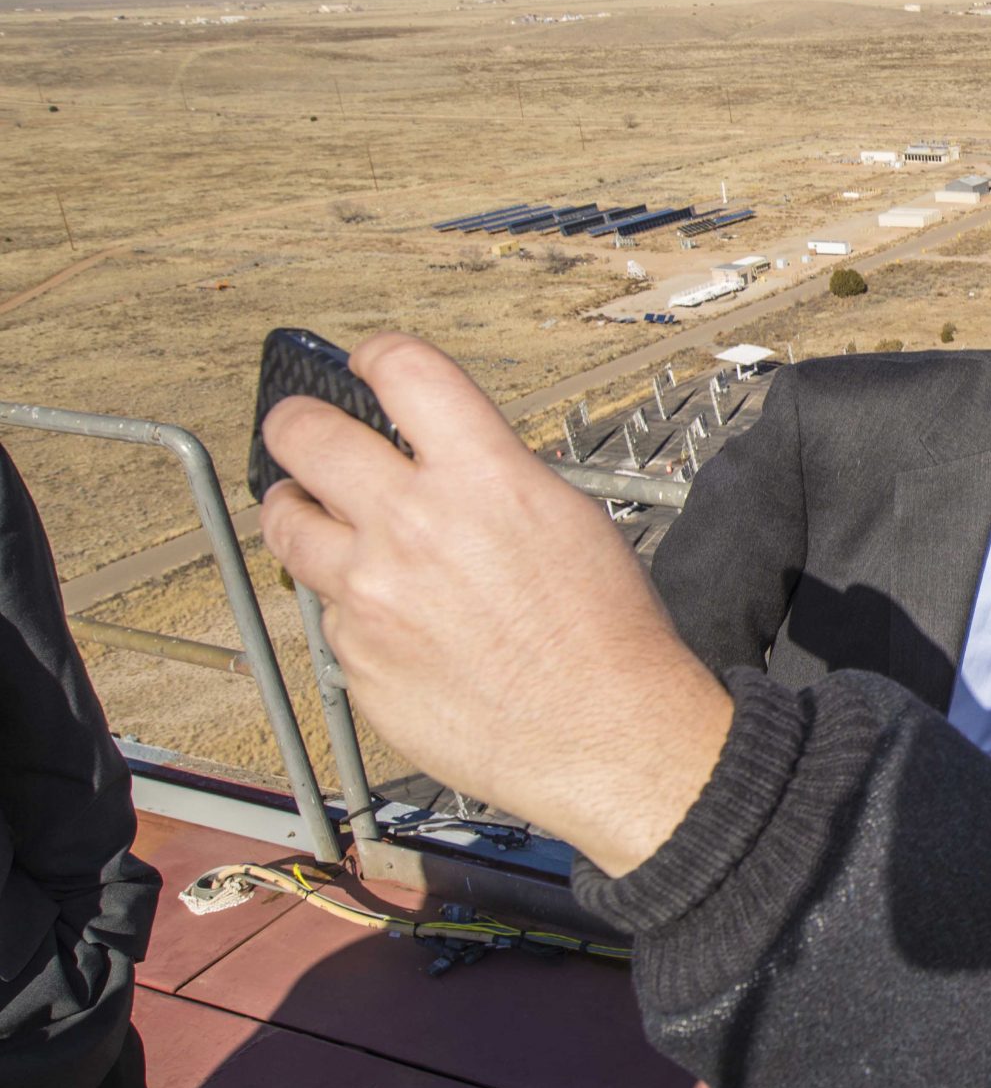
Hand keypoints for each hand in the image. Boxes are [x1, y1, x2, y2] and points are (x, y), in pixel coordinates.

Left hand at [260, 332, 730, 874]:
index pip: (401, 369)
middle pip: (305, 434)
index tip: (368, 364)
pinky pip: (329, 610)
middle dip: (298, 422)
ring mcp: (370, 594)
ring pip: (287, 522)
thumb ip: (489, 477)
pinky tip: (396, 618)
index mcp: (481, 476)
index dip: (376, 355)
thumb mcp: (567, 516)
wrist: (604, 732)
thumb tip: (438, 461)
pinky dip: (351, 604)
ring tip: (311, 512)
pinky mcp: (355, 656)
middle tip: (303, 428)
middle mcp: (413, 524)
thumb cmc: (605, 633)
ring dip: (299, 509)